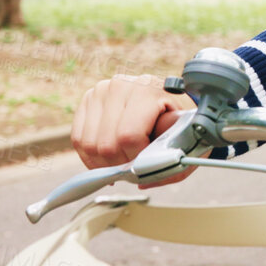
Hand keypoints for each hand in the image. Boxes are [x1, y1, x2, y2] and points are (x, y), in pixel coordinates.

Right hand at [71, 72, 198, 187]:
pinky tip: (107, 161)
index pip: (129, 136)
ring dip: (104, 164)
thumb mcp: (186, 136)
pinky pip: (78, 139)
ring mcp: (100, 91)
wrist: (169, 96)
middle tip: (134, 168)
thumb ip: (172, 162)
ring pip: (89, 144)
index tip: (147, 164)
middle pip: (106, 144)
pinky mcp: (87, 100)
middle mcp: (119, 85)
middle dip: (121, 165)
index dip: (137, 159)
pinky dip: (90, 157)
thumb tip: (143, 179)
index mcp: (147, 89)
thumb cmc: (178, 118)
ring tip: (121, 164)